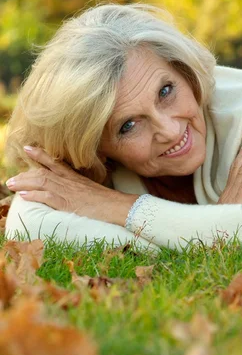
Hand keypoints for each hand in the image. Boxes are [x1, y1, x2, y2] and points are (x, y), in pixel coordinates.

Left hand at [6, 146, 137, 224]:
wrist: (117, 206)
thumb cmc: (107, 200)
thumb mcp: (92, 190)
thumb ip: (80, 188)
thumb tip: (74, 190)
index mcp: (76, 178)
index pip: (55, 162)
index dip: (41, 155)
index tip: (28, 148)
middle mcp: (70, 182)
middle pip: (44, 171)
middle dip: (25, 173)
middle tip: (11, 178)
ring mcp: (68, 191)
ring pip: (42, 182)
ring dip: (24, 183)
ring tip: (11, 185)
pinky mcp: (68, 203)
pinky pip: (48, 196)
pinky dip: (34, 195)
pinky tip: (23, 196)